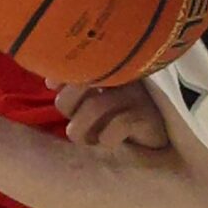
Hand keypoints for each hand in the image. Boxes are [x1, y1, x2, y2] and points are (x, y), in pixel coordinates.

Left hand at [53, 80, 171, 153]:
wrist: (156, 141)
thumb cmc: (120, 118)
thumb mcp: (95, 103)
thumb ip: (75, 90)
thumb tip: (51, 82)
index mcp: (109, 69)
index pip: (78, 65)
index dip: (61, 77)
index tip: (53, 86)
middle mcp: (123, 77)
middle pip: (81, 84)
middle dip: (69, 107)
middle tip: (74, 124)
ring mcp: (136, 96)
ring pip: (95, 106)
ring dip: (81, 130)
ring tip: (86, 140)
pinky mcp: (147, 116)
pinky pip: (119, 124)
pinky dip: (107, 138)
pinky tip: (109, 142)